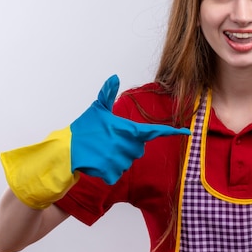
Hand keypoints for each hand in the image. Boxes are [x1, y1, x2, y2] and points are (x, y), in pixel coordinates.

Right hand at [70, 75, 189, 184]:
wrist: (65, 150)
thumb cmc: (83, 129)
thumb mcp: (96, 109)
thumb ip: (107, 94)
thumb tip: (114, 77)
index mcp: (127, 130)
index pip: (154, 131)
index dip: (171, 131)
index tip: (186, 132)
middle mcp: (127, 145)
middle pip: (138, 150)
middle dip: (126, 147)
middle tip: (108, 142)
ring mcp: (120, 160)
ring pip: (127, 162)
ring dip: (116, 159)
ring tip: (101, 152)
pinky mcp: (111, 173)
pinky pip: (116, 174)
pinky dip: (108, 171)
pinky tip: (97, 163)